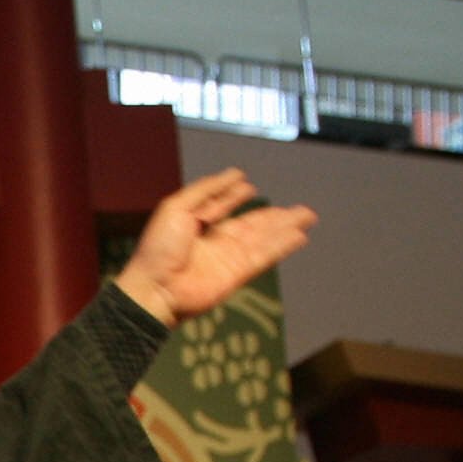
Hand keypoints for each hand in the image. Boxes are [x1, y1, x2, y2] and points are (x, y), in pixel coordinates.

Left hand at [113, 168, 316, 327]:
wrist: (154, 288)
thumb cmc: (158, 248)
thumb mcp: (177, 207)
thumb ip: (206, 190)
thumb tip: (234, 173)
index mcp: (194, 225)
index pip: (220, 208)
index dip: (233, 196)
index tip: (247, 185)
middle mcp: (213, 242)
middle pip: (251, 226)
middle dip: (275, 216)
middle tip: (299, 207)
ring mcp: (226, 259)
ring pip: (263, 239)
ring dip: (285, 228)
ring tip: (307, 216)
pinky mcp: (237, 274)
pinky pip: (264, 256)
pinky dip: (282, 245)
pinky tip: (299, 235)